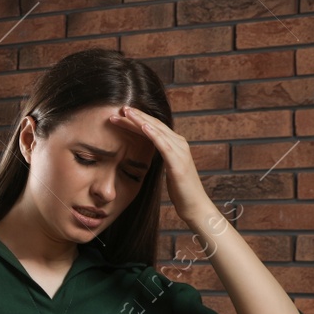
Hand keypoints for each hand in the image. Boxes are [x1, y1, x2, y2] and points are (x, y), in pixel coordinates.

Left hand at [108, 106, 212, 222]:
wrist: (194, 205)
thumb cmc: (181, 190)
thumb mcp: (169, 169)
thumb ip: (162, 157)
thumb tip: (150, 152)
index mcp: (176, 145)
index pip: (154, 128)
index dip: (138, 120)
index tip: (122, 114)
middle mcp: (180, 144)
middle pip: (155, 125)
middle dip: (136, 116)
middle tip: (120, 108)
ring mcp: (180, 152)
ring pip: (157, 131)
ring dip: (140, 120)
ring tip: (126, 112)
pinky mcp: (178, 162)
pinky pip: (163, 144)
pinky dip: (153, 133)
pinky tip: (142, 126)